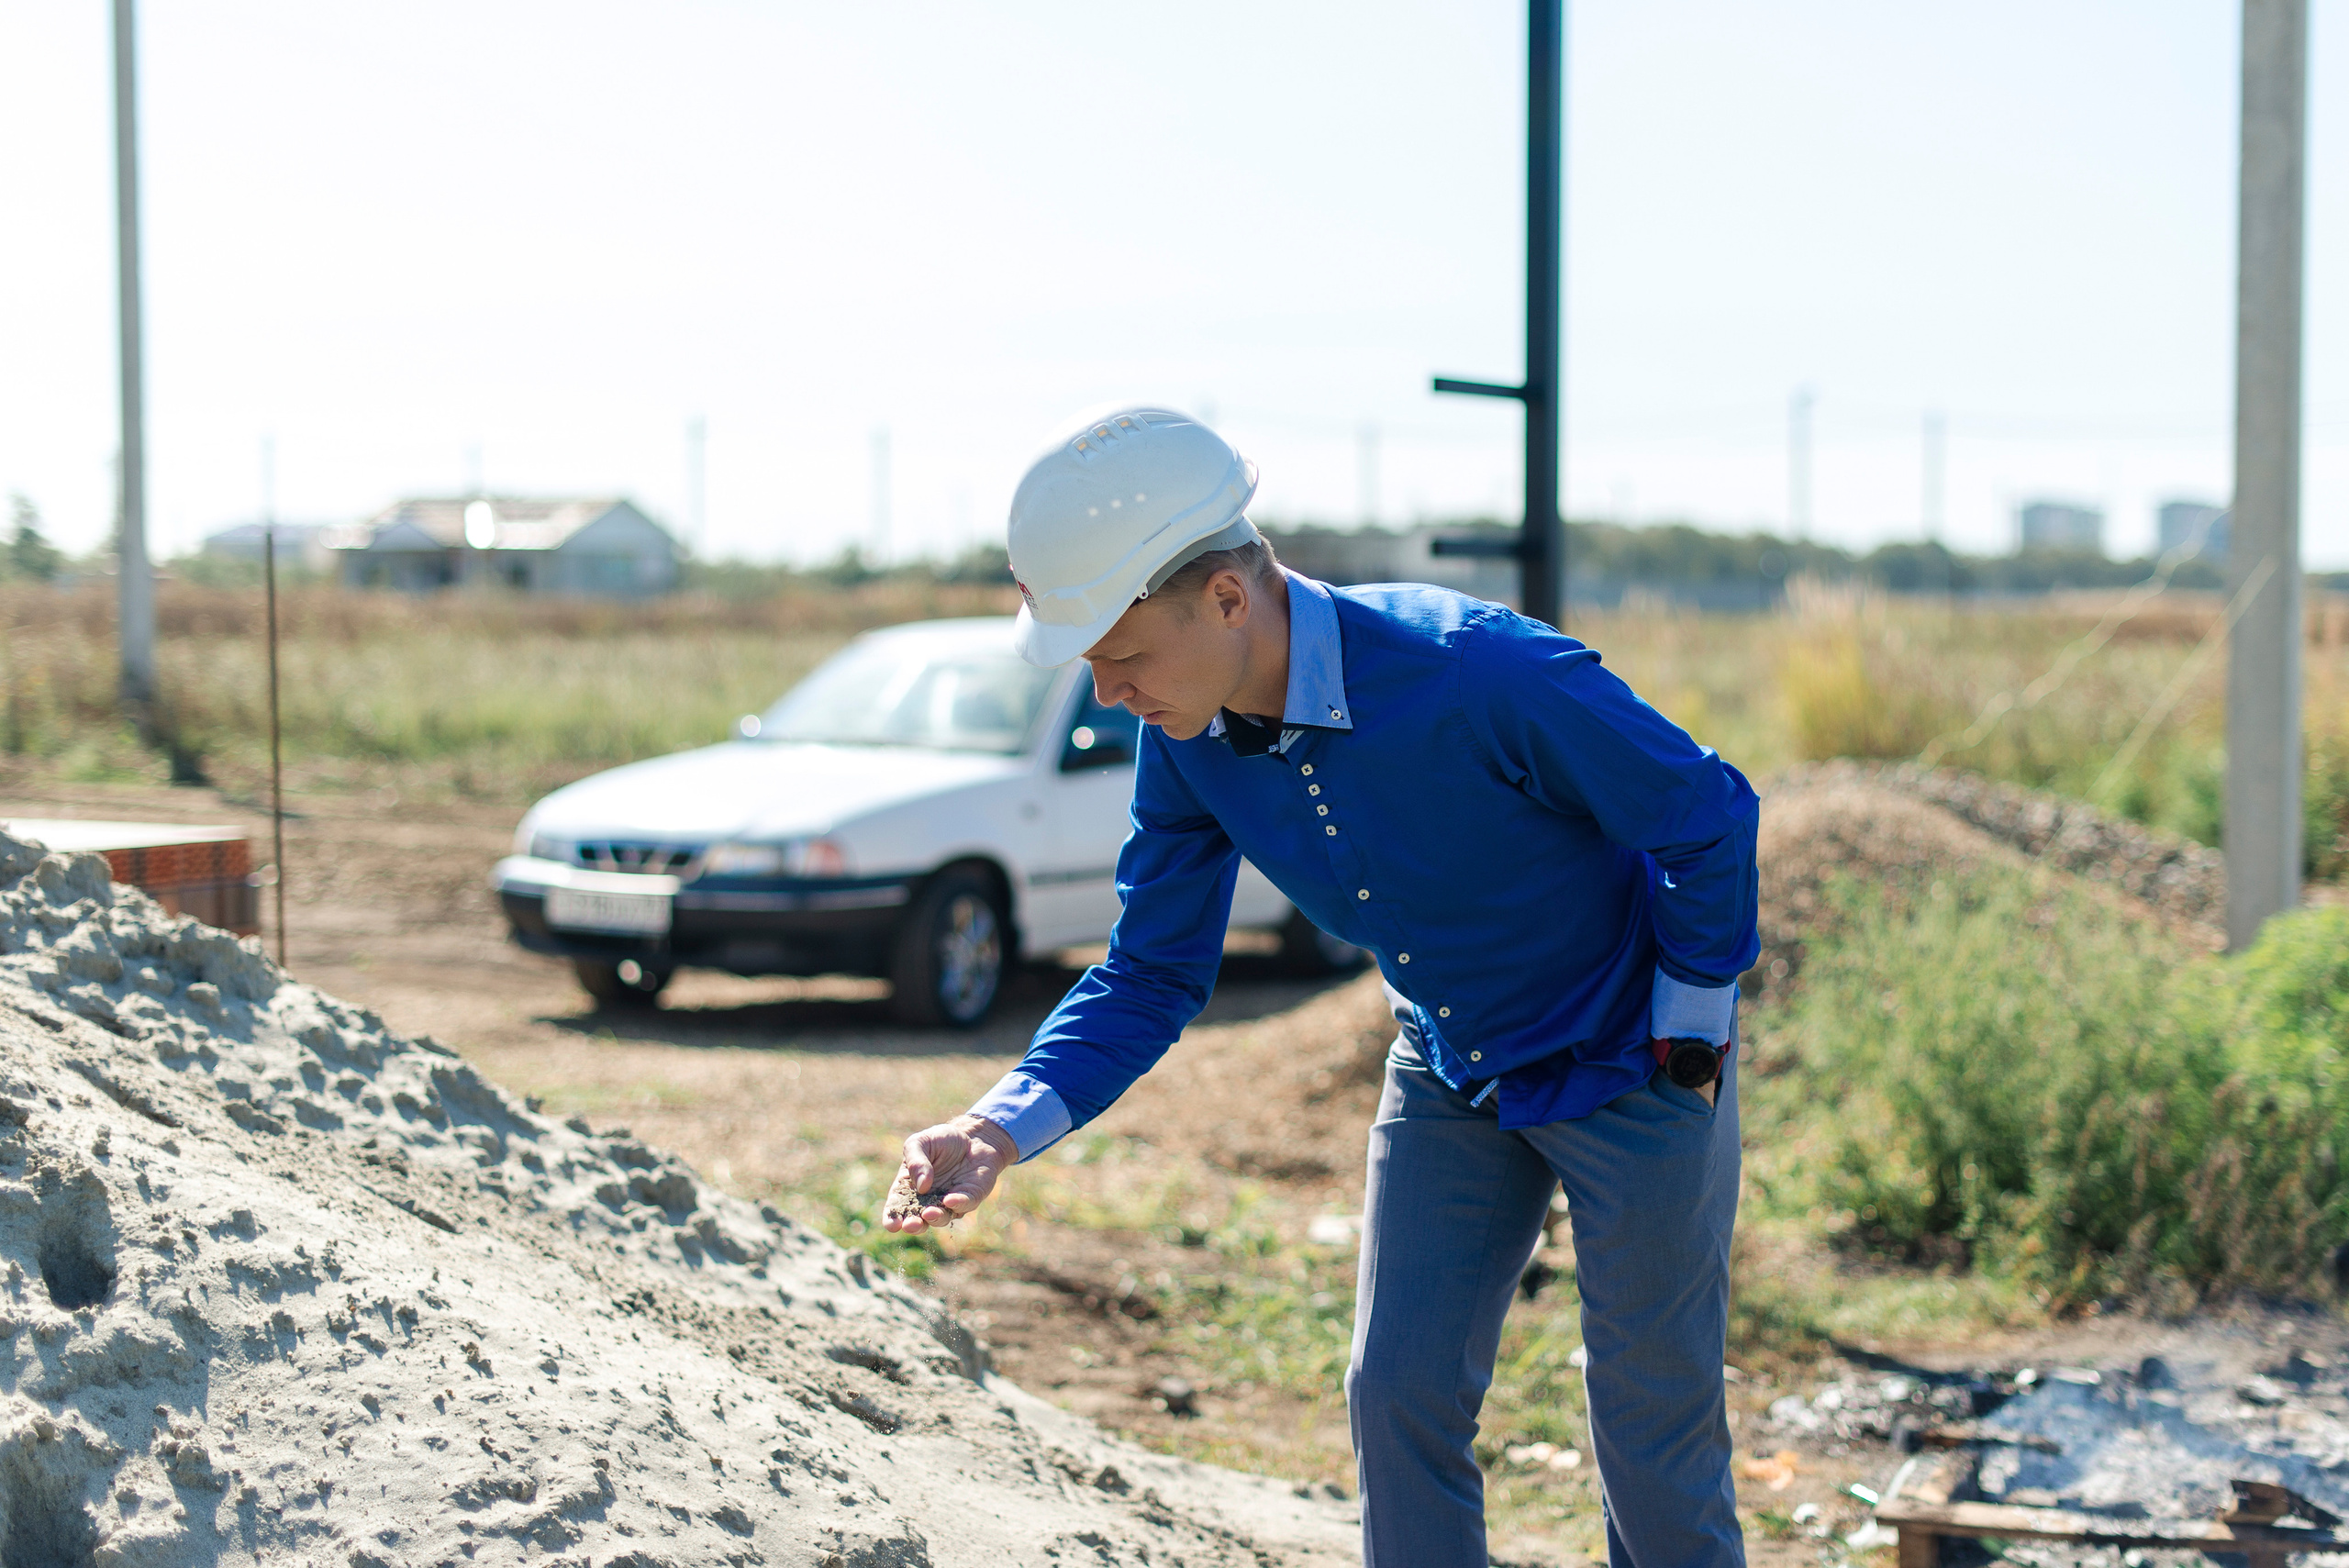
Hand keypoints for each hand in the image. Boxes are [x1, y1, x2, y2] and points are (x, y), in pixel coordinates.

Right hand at [881, 1115, 1018, 1234]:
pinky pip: (964, 1205)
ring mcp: (949, 1202)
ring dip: (935, 1218)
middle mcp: (928, 1201)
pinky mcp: (970, 1198)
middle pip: (918, 1221)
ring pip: (941, 1218)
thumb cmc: (941, 1140)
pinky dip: (957, 1205)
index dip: (892, 1219)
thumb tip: (921, 1186)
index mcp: (909, 1188)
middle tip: (911, 1224)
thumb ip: (915, 1161)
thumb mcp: (920, 1142)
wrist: (972, 1135)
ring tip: (930, 1213)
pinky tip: (950, 1200)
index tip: (892, 1225)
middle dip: (914, 1226)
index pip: (897, 1209)